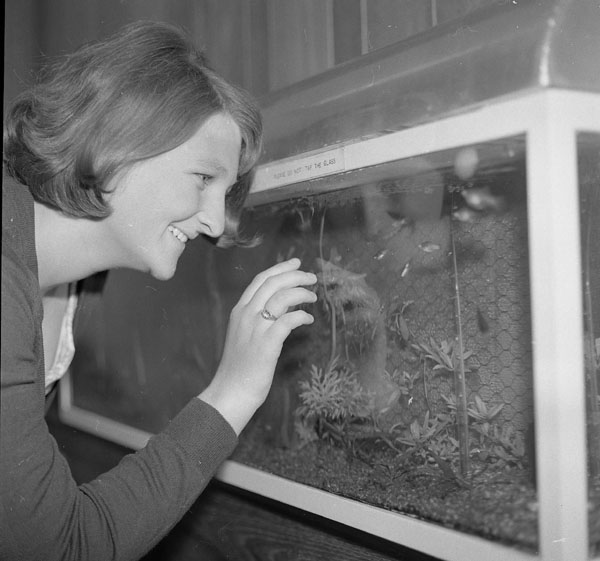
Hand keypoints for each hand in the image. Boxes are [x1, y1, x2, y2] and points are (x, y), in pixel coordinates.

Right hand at [199, 258, 316, 433]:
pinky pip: (289, 320)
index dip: (280, 268)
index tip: (296, 263)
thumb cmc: (241, 366)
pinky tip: (309, 320)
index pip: (260, 280)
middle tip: (312, 277)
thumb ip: (263, 316)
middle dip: (295, 276)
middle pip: (273, 283)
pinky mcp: (267, 343)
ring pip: (282, 297)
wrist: (230, 391)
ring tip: (313, 297)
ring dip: (301, 293)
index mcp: (239, 311)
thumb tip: (287, 301)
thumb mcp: (248, 335)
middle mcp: (245, 315)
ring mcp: (255, 328)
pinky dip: (301, 316)